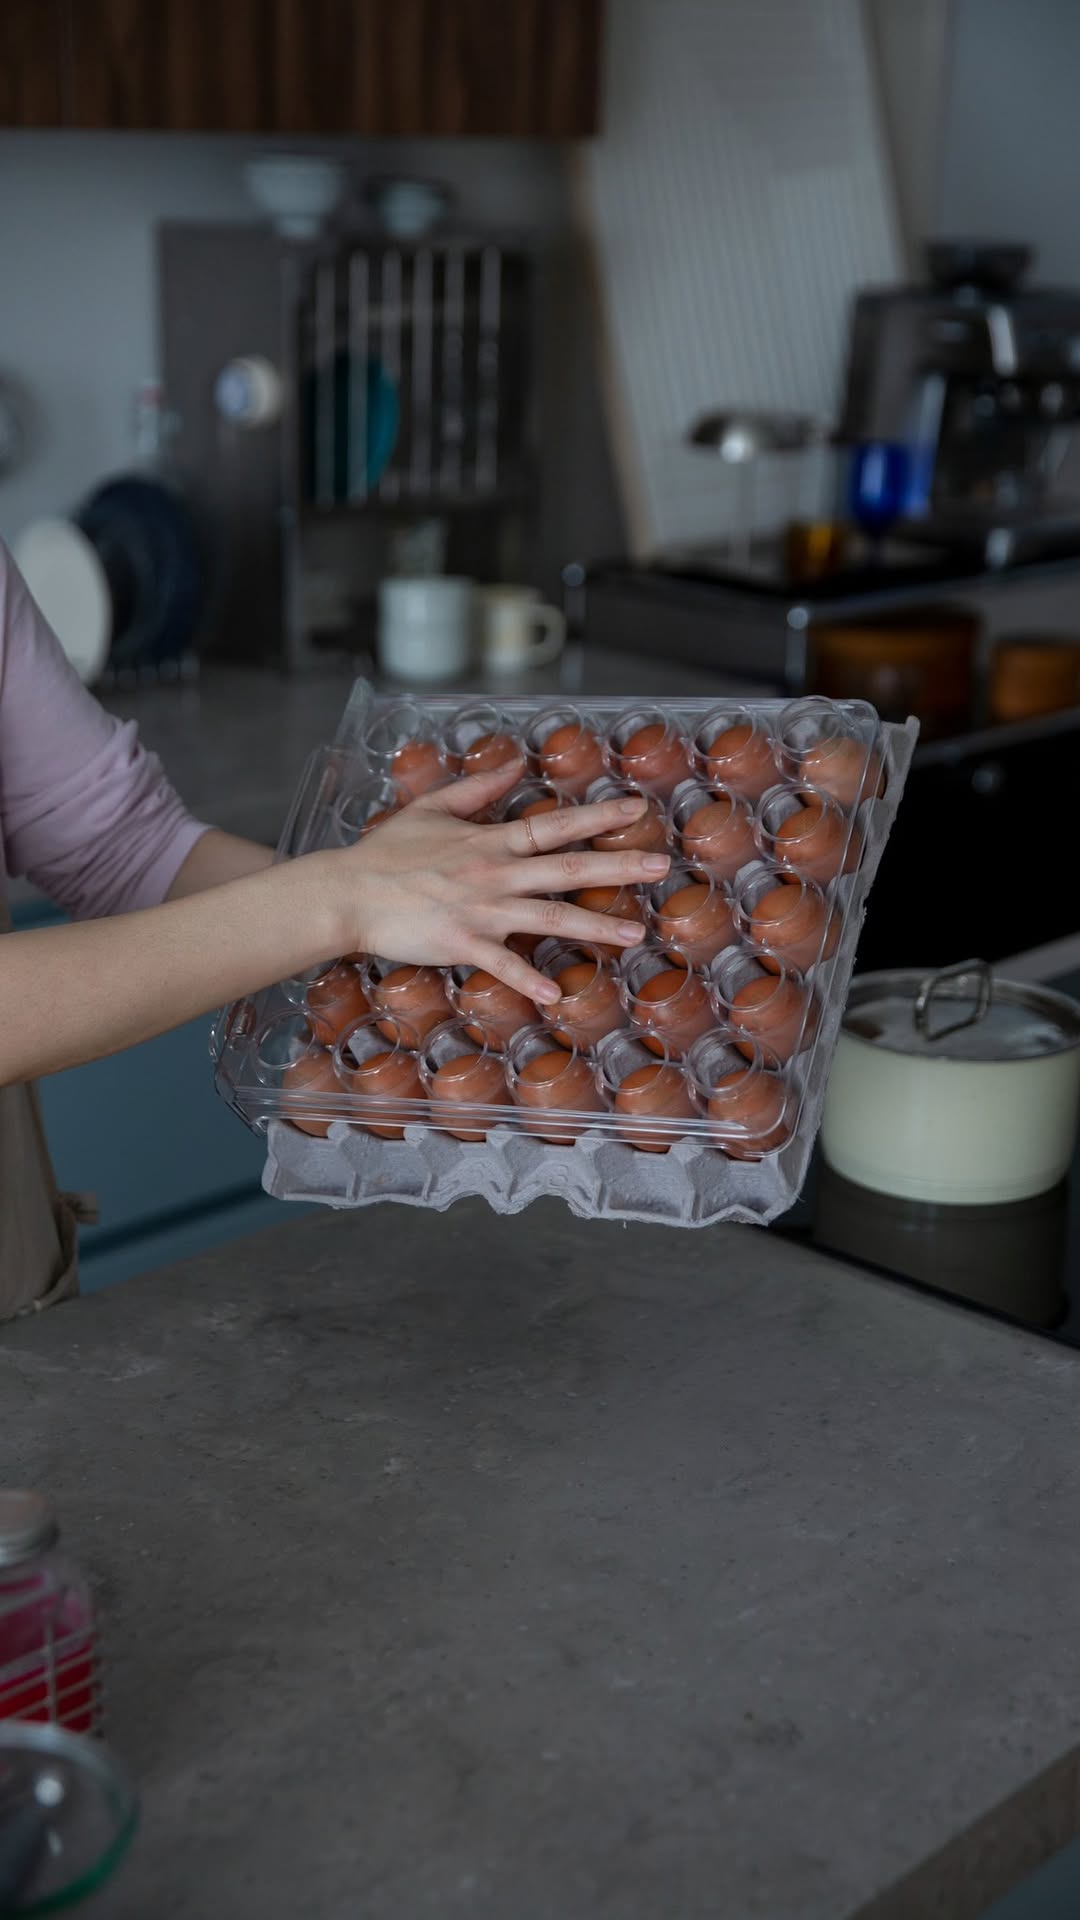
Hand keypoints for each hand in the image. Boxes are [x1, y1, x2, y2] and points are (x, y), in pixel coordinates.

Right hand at [333, 757, 669, 1001]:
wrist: (347, 892)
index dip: (599, 816)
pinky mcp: (462, 943)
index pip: (555, 825)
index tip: (638, 810)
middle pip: (568, 869)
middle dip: (618, 867)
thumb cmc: (386, 852)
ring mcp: (481, 910)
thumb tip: (514, 767)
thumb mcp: (431, 807)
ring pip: (549, 918)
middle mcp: (495, 873)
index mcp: (490, 840)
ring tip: (634, 936)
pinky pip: (503, 965)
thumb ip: (477, 788)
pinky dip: (529, 979)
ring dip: (594, 927)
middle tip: (660, 868)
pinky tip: (558, 993)